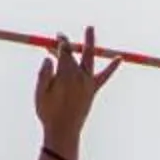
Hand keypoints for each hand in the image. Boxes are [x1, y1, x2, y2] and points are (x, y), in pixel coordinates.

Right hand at [32, 26, 121, 152]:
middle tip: (60, 35)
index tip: (50, 42)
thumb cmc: (48, 113)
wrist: (64, 130)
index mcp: (65, 74)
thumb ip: (43, 74)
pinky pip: (104, 76)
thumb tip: (49, 58)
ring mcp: (87, 82)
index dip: (58, 43)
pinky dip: (112, 67)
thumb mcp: (40, 93)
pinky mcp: (93, 89)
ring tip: (90, 29)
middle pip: (73, 52)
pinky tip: (120, 59)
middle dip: (67, 42)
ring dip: (89, 43)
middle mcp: (79, 75)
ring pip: (89, 58)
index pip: (63, 50)